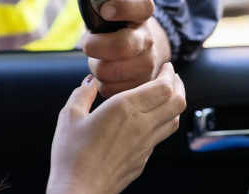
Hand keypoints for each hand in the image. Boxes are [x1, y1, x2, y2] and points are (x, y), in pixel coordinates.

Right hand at [47, 63, 185, 193]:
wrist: (80, 192)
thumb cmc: (71, 155)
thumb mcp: (69, 116)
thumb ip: (82, 94)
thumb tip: (90, 82)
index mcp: (125, 108)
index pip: (163, 87)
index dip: (169, 74)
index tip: (166, 67)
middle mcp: (142, 125)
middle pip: (177, 101)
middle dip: (178, 86)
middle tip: (171, 78)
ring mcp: (146, 145)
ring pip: (174, 120)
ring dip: (174, 104)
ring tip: (165, 97)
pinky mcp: (143, 160)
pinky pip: (160, 136)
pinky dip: (162, 123)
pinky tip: (149, 121)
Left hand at [82, 0, 171, 96]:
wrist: (137, 50)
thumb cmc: (114, 28)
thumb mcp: (110, 10)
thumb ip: (98, 3)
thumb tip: (85, 4)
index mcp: (141, 14)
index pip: (141, 5)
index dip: (123, 7)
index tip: (105, 10)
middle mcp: (148, 39)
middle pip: (121, 46)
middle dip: (94, 46)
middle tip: (88, 43)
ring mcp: (148, 64)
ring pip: (108, 71)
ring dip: (96, 66)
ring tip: (100, 59)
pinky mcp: (140, 86)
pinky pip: (108, 88)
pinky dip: (101, 82)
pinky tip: (107, 73)